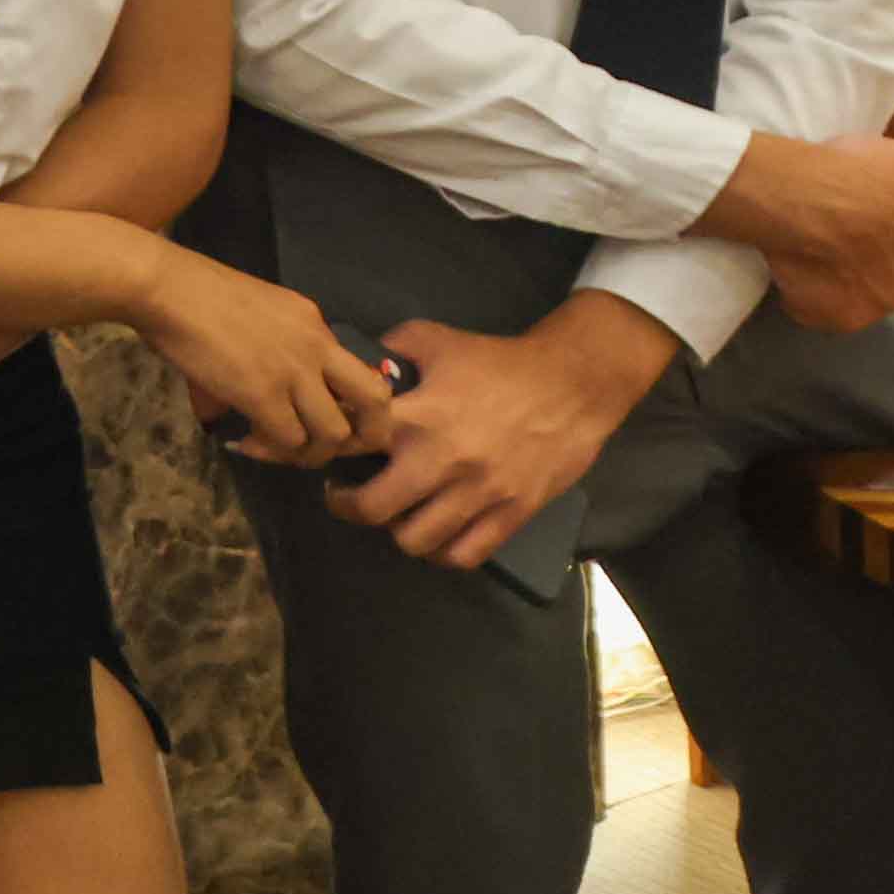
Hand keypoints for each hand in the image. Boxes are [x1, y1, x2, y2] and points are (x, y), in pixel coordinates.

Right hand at [132, 240, 398, 463]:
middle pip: (375, 403)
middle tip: (328, 448)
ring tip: (275, 448)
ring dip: (308, 452)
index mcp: (316, 324)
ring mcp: (293, 371)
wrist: (166, 287)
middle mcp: (317, 347)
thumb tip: (246, 399)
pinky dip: (271, 450)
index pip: (363, 374)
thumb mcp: (254, 313)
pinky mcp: (263, 393)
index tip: (326, 421)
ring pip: (333, 434)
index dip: (355, 408)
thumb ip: (270, 351)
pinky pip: (288, 439)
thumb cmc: (193, 292)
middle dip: (363, 437)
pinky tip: (246, 443)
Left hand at [334, 305, 670, 568]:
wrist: (573, 383)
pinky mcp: (512, 513)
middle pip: (372, 509)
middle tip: (345, 496)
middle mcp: (441, 461)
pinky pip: (465, 555)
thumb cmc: (499, 361)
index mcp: (416, 417)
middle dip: (349, 506)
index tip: (320, 454)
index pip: (348, 445)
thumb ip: (391, 348)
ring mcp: (479, 493)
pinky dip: (443, 552)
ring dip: (397, 531)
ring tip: (396, 515)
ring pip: (415, 541)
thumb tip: (357, 361)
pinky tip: (437, 535)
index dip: (324, 451)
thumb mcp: (436, 339)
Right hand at [705, 126, 893, 331]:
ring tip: (813, 256)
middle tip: (842, 238)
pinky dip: (811, 299)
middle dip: (876, 266)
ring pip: (860, 299)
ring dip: (844, 285)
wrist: (802, 200)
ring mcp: (873, 307)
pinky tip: (796, 273)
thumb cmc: (858, 175)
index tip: (874, 222)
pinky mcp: (834, 319)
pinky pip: (823, 312)